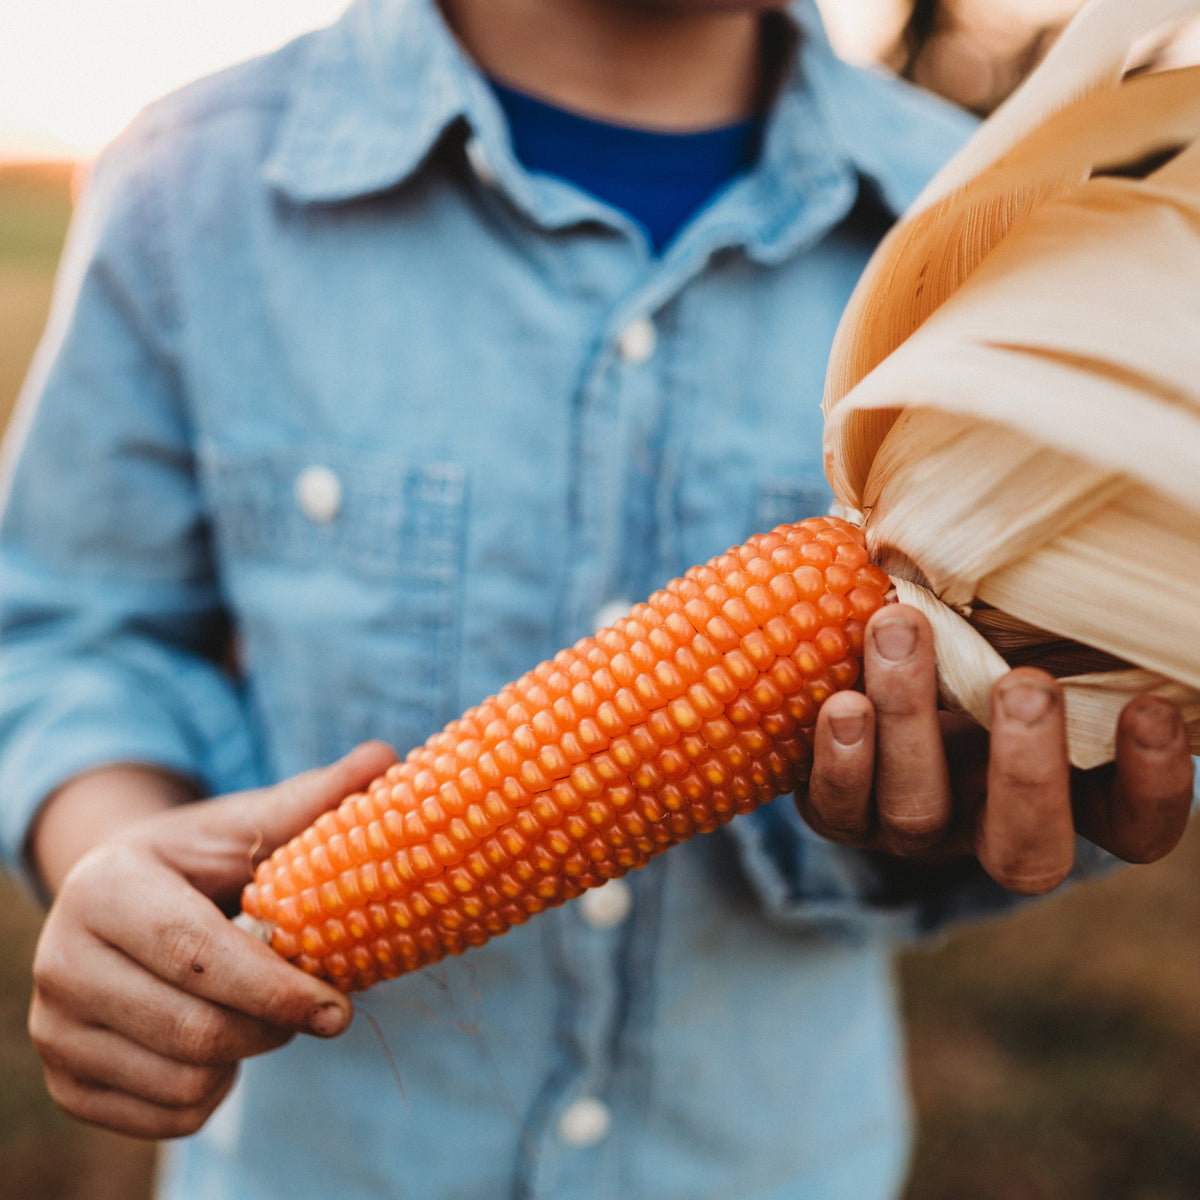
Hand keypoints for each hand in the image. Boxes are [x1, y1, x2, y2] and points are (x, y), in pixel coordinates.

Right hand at [27, 740, 396, 1138]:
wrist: (116, 903)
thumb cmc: (195, 860)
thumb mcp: (242, 825)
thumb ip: (311, 799)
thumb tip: (384, 756)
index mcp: (105, 888)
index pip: (197, 955)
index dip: (275, 988)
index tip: (341, 1006)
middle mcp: (62, 963)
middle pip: (192, 1029)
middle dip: (274, 1026)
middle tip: (316, 1007)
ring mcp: (54, 1030)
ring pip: (182, 1081)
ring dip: (247, 1058)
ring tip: (262, 1015)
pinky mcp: (66, 1083)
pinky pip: (166, 1118)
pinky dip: (214, 1092)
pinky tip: (221, 1046)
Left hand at [797, 606, 1194, 893]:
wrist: (855, 646)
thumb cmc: (971, 627)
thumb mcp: (1018, 623)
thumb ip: (1049, 611)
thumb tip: (1090, 529)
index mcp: (1062, 792)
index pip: (1132, 825)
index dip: (1152, 786)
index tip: (1150, 710)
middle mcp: (988, 823)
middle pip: (1028, 852)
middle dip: (1027, 772)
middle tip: (1025, 686)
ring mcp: (912, 825)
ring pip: (918, 812)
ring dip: (909, 718)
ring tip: (898, 628)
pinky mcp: (840, 813)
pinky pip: (837, 809)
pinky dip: (840, 758)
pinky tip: (842, 700)